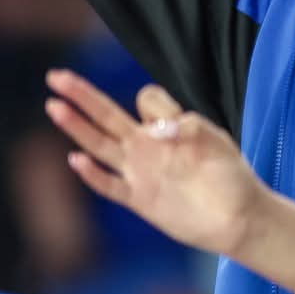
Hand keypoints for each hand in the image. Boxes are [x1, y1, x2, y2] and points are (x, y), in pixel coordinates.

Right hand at [45, 70, 266, 257]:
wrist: (241, 217)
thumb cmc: (231, 175)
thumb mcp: (215, 140)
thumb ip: (187, 128)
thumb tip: (158, 130)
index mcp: (167, 128)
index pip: (145, 99)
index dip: (152, 102)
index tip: (176, 123)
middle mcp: (147, 147)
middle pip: (107, 116)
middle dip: (81, 96)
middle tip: (55, 76)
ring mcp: (140, 173)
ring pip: (100, 145)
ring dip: (77, 126)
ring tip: (53, 106)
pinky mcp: (140, 199)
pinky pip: (110, 185)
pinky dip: (92, 174)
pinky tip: (76, 159)